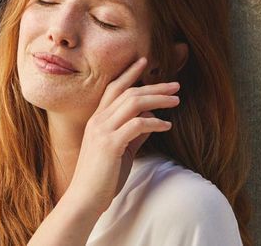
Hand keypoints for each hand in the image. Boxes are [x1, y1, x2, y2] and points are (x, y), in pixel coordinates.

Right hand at [65, 57, 180, 213]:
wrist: (84, 198)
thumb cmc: (102, 177)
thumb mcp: (120, 151)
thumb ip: (133, 134)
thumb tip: (151, 120)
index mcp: (97, 120)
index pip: (113, 88)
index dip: (129, 73)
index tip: (144, 61)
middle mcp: (98, 120)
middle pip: (128, 92)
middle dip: (154, 85)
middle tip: (175, 84)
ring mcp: (102, 131)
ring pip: (133, 103)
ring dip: (158, 99)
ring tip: (176, 100)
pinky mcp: (110, 144)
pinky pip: (137, 124)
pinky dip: (154, 122)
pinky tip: (167, 125)